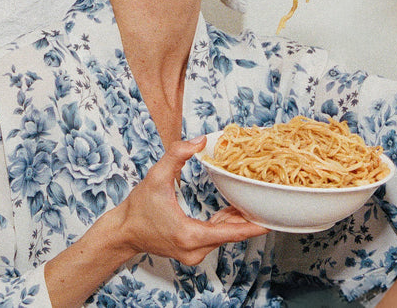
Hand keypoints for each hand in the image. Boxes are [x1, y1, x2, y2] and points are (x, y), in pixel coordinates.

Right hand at [101, 136, 267, 265]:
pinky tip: (232, 210)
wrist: (123, 233)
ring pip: (224, 236)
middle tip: (266, 201)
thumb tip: (199, 140)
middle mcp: (194, 250)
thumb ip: (177, 155)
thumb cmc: (137, 208)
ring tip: (251, 202)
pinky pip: (215, 238)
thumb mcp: (155, 177)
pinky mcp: (192, 252)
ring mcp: (194, 254)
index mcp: (189, 235)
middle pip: (231, 234)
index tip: (273, 221)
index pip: (231, 233)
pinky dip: (224, 224)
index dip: (254, 226)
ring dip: (236, 220)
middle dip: (248, 218)